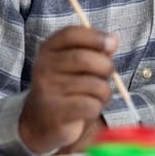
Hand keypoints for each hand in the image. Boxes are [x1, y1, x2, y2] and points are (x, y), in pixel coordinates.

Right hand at [19, 26, 116, 153]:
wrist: (41, 121)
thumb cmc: (66, 87)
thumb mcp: (75, 64)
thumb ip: (95, 50)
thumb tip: (113, 40)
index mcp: (48, 49)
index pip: (71, 34)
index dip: (95, 36)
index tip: (111, 45)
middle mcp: (43, 67)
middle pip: (84, 59)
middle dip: (106, 67)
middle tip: (108, 75)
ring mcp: (48, 90)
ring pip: (93, 85)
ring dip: (104, 91)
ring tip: (97, 95)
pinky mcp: (56, 112)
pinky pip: (90, 105)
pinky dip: (98, 107)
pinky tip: (90, 108)